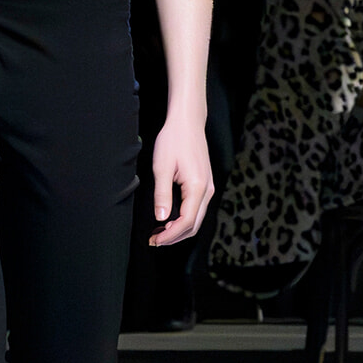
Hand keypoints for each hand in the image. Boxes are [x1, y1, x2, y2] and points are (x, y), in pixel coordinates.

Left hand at [149, 113, 214, 247]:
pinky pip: (197, 209)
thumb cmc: (173, 140)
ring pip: (196, 219)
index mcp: (197, 187)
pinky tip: (169, 219)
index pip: (186, 222)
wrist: (187, 122)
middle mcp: (207, 190)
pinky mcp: (205, 184)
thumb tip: (161, 219)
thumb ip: (162, 194)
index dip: (170, 235)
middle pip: (194, 225)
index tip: (154, 240)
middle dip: (174, 237)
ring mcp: (208, 188)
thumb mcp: (162, 167)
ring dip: (179, 229)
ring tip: (159, 232)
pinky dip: (184, 219)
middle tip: (154, 240)